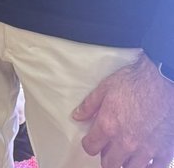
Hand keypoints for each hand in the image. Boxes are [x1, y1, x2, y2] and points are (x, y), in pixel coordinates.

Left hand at [73, 52, 173, 167]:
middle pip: (109, 164)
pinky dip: (148, 166)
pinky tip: (146, 158)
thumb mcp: (106, 87)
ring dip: (126, 162)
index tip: (92, 140)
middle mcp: (126, 142)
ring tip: (126, 152)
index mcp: (109, 126)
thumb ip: (89, 105)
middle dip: (106, 156)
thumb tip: (77, 116)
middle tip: (109, 147)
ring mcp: (146, 150)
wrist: (162, 81)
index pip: (91, 148)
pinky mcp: (164, 151)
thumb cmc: (135, 82)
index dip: (89, 143)